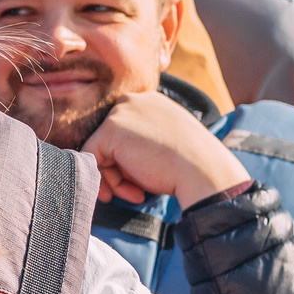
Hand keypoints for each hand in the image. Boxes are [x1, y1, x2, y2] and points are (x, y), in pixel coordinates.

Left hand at [82, 91, 252, 207]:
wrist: (202, 171)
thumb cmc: (189, 164)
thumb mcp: (165, 141)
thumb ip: (142, 139)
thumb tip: (116, 157)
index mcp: (148, 101)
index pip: (122, 131)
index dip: (128, 160)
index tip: (142, 181)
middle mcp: (132, 100)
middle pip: (109, 140)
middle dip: (120, 170)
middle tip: (138, 192)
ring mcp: (119, 113)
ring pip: (100, 151)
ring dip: (115, 179)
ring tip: (137, 194)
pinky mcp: (110, 130)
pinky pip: (91, 158)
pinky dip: (105, 181)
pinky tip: (129, 193)